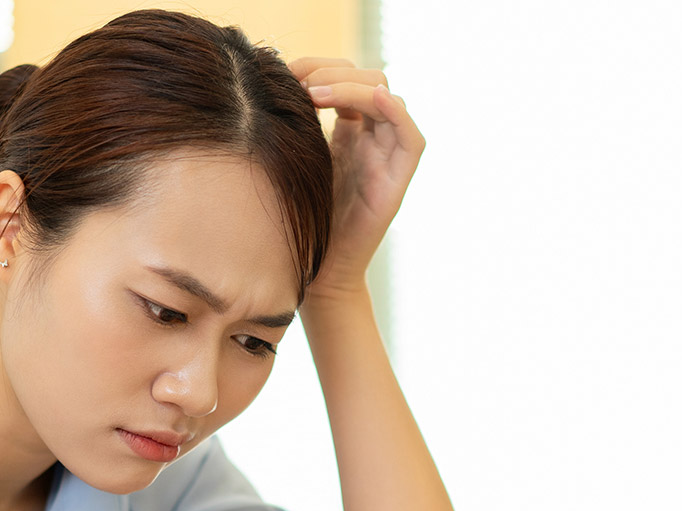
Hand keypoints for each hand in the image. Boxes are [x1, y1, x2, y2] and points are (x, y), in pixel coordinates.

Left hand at [291, 57, 425, 300]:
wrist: (313, 274)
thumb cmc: (298, 220)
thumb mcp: (292, 161)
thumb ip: (294, 125)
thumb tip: (269, 82)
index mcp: (348, 133)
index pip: (347, 78)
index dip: (321, 66)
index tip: (287, 71)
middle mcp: (371, 141)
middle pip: (370, 79)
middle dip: (335, 71)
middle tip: (300, 82)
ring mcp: (385, 160)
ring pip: (388, 100)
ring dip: (355, 86)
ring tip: (315, 94)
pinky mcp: (395, 184)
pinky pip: (411, 138)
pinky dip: (396, 113)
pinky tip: (373, 99)